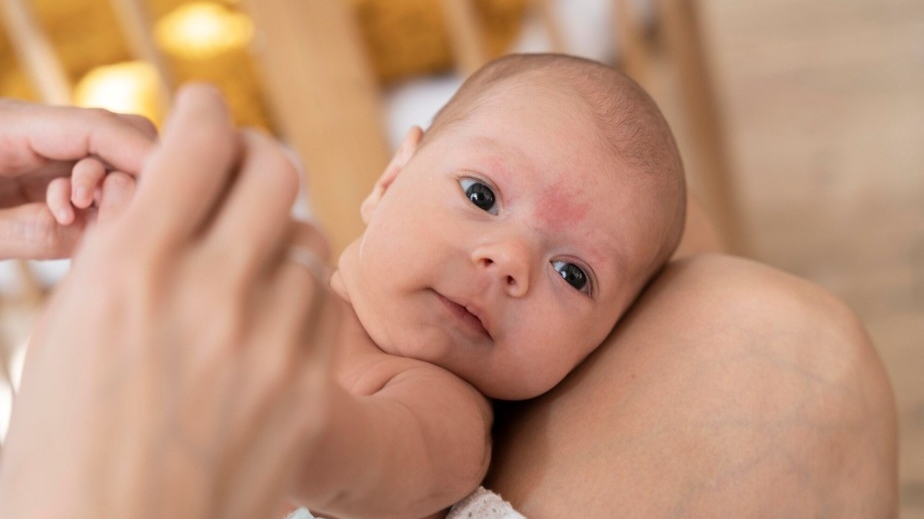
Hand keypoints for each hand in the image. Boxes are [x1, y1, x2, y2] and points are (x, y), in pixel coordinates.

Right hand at [0, 85, 337, 518]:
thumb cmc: (67, 445)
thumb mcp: (65, 331)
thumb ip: (123, 248)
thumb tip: (166, 188)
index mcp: (133, 269)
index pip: (200, 140)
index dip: (205, 110)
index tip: (206, 112)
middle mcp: (209, 294)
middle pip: (275, 169)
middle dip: (252, 158)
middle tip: (237, 174)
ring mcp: (269, 343)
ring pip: (306, 238)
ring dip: (275, 238)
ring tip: (244, 268)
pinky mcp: (308, 389)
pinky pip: (323, 303)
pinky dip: (296, 295)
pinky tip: (267, 319)